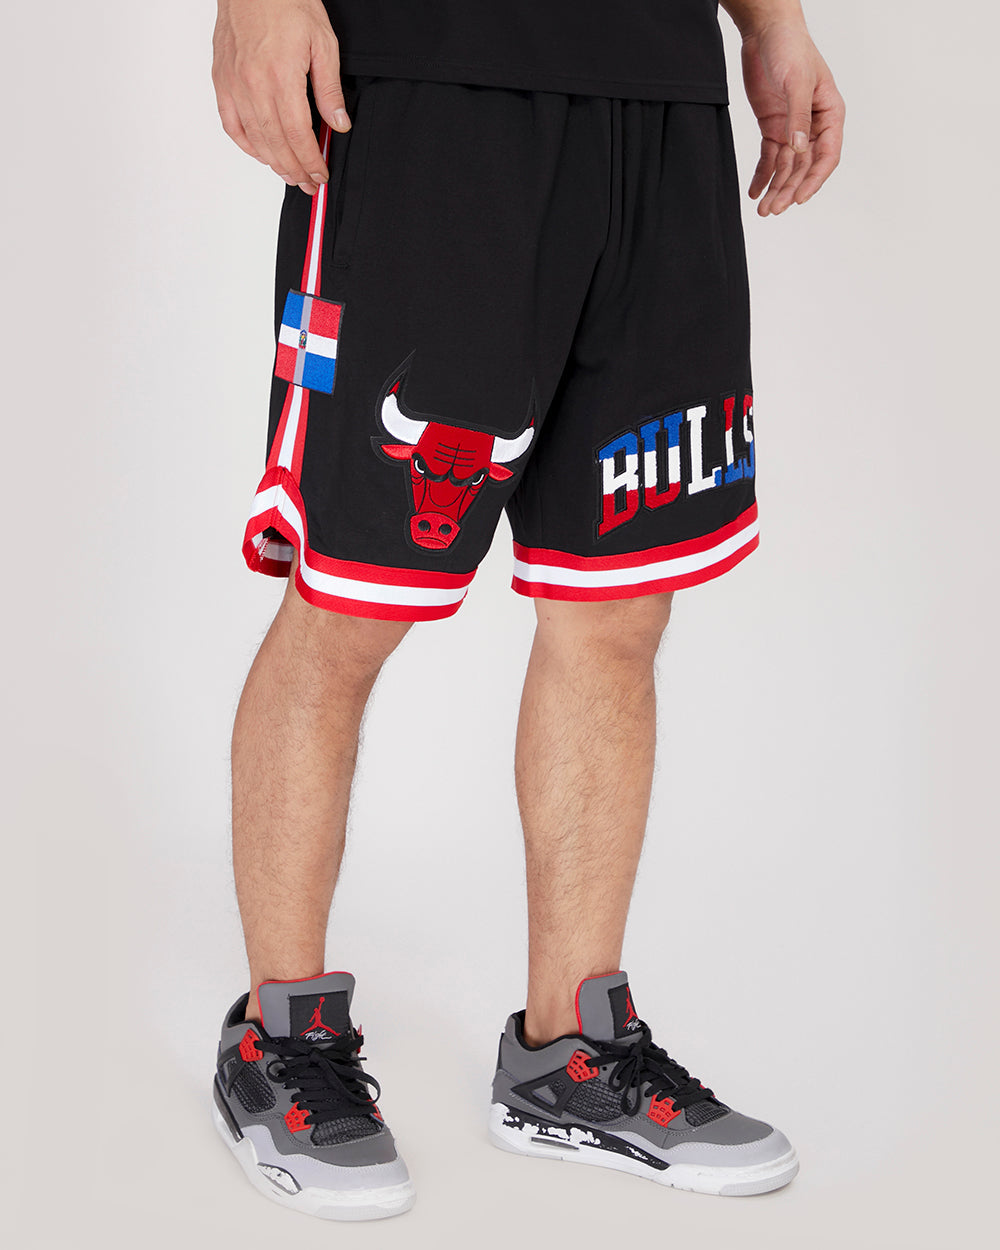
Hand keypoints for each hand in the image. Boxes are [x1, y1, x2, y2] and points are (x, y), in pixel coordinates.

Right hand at [212, 0, 349, 194]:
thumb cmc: (287, 2)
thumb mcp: (322, 42)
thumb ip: (329, 88)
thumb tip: (338, 124)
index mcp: (280, 76)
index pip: (298, 135)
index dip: (311, 161)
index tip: (320, 175)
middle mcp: (253, 84)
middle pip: (276, 144)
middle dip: (296, 169)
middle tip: (309, 184)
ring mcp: (234, 84)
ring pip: (254, 139)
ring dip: (274, 163)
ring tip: (290, 174)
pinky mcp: (221, 80)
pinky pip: (231, 125)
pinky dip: (247, 145)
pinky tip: (262, 154)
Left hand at [741, 19, 844, 214]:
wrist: (765, 31)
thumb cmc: (790, 47)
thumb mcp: (796, 82)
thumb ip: (798, 117)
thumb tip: (799, 148)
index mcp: (830, 113)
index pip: (827, 155)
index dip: (814, 180)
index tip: (798, 199)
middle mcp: (813, 124)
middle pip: (804, 166)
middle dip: (789, 189)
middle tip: (773, 210)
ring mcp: (792, 126)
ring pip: (786, 166)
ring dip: (775, 187)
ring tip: (763, 209)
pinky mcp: (773, 126)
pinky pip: (770, 157)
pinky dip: (762, 174)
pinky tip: (755, 191)